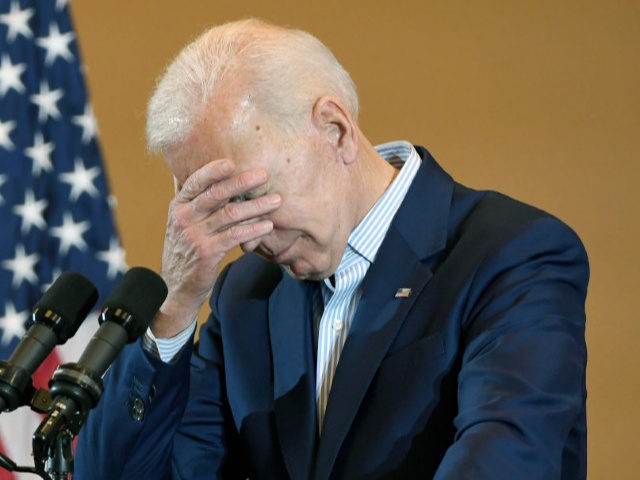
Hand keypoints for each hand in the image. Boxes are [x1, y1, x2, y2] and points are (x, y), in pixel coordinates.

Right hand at [151, 158, 280, 337]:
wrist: (176, 287)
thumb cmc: (186, 251)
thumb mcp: (183, 224)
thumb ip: (194, 202)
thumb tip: (202, 175)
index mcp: (178, 206)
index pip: (196, 182)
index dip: (214, 170)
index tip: (233, 162)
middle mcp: (184, 218)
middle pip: (216, 194)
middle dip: (242, 182)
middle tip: (264, 175)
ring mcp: (195, 235)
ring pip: (230, 214)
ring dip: (256, 206)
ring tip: (276, 200)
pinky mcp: (207, 252)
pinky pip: (235, 236)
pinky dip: (254, 229)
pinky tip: (268, 226)